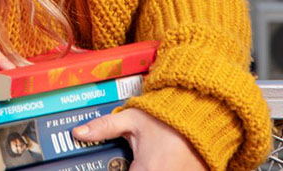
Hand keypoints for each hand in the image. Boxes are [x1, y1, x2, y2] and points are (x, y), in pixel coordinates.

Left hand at [72, 107, 206, 170]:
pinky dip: (158, 169)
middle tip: (126, 161)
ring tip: (143, 159)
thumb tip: (78, 132)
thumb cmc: (168, 118)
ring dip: (144, 168)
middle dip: (129, 169)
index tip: (115, 165)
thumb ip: (105, 127)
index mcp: (147, 170)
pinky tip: (154, 161)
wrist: (204, 116)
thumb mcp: (133, 119)